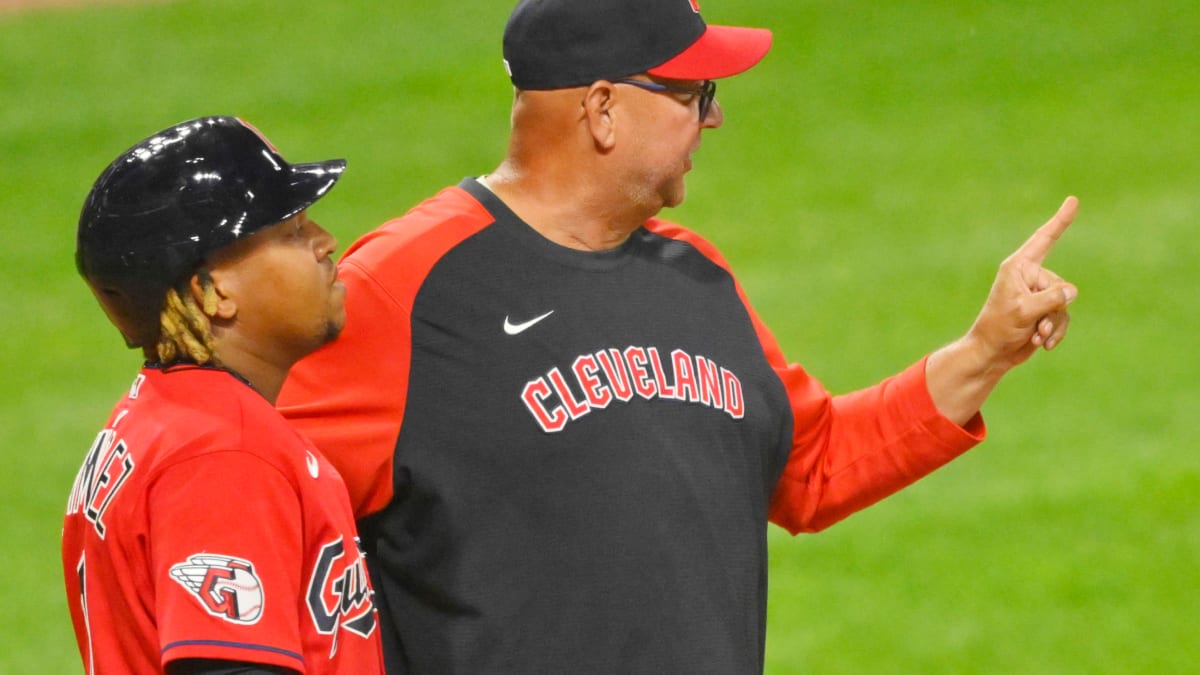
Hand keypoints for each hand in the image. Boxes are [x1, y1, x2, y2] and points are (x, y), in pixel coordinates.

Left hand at [926, 196, 1078, 424]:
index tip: (1073, 200)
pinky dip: (1055, 333)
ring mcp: (1037, 295)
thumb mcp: (1025, 311)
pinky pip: (1063, 318)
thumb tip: (1072, 292)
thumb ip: (1052, 298)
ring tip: (1036, 336)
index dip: (1060, 221)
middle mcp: (1029, 277)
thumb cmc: (999, 328)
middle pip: (1061, 286)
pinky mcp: (1043, 312)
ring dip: (1053, 324)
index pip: (1044, 240)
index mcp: (1018, 268)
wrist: (991, 354)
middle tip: (1031, 323)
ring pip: (1064, 305)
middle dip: (1051, 309)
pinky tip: (1041, 344)